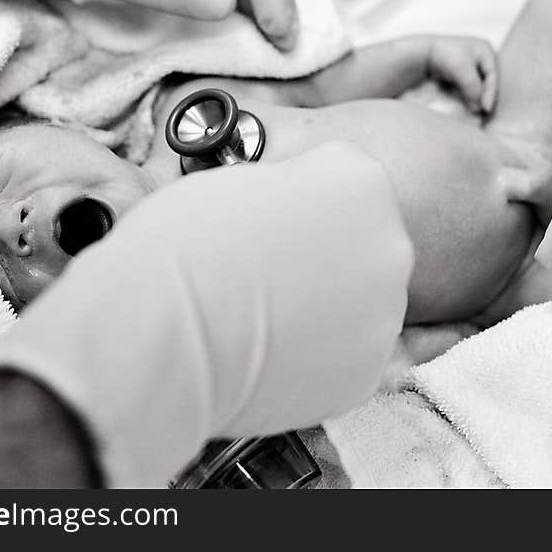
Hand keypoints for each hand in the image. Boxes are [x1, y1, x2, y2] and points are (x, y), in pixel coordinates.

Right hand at [0, 144, 411, 484]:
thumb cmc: (185, 245)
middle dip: (327, 253)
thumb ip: (296, 190)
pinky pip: (350, 353)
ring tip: (267, 317)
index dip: (301, 199)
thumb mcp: (247, 179)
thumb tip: (301, 217)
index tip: (271, 220)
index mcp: (363, 181)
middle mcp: (390, 246)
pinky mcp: (367, 372)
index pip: (344, 178)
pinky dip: (320, 353)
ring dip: (327, 305)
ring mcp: (385, 314)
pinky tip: (276, 350)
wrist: (161, 333)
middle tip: (270, 270)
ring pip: (362, 301)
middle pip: (364, 241)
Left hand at [428, 36, 498, 114]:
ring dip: (477, 98)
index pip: (493, 75)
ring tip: (476, 112)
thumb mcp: (463, 72)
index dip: (491, 93)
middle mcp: (480, 56)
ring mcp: (470, 65)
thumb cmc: (445, 57)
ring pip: (479, 85)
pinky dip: (469, 96)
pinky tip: (468, 106)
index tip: (486, 109)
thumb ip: (474, 89)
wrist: (422, 54)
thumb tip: (479, 108)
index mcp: (485, 49)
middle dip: (485, 96)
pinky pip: (469, 87)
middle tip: (484, 113)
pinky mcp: (460, 73)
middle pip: (487, 81)